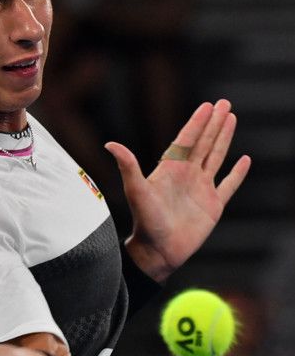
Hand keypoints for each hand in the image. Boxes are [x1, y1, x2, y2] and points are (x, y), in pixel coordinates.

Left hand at [105, 99, 251, 281]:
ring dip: (224, 139)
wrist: (158, 251)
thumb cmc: (145, 222)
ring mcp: (201, 190)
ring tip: (232, 119)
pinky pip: (228, 185)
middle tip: (224, 103)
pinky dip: (237, 173)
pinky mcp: (213, 206)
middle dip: (214, 124)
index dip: (197, 123)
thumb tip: (110, 144)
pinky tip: (245, 160)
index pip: (186, 140)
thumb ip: (127, 166)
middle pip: (203, 143)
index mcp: (171, 170)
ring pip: (216, 158)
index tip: (207, 106)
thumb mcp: (136, 191)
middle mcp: (187, 177)